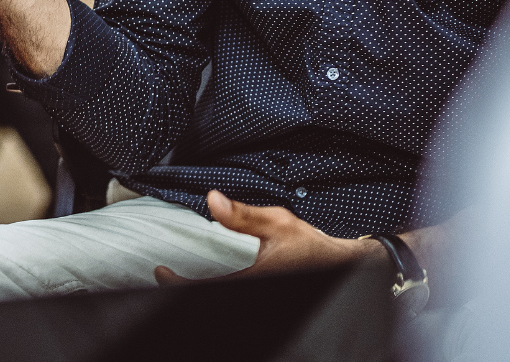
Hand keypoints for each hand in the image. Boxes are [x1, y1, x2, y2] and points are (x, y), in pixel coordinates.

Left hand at [153, 190, 381, 285]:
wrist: (348, 268)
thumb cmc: (313, 246)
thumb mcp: (279, 223)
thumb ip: (243, 216)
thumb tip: (211, 200)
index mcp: (257, 281)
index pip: (207, 288)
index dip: (178, 284)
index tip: (161, 272)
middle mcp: (259, 297)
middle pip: (211, 305)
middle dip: (184, 294)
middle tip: (166, 279)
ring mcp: (265, 305)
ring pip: (223, 308)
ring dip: (200, 297)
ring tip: (181, 284)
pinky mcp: (269, 303)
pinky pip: (235, 303)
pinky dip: (218, 296)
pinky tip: (209, 287)